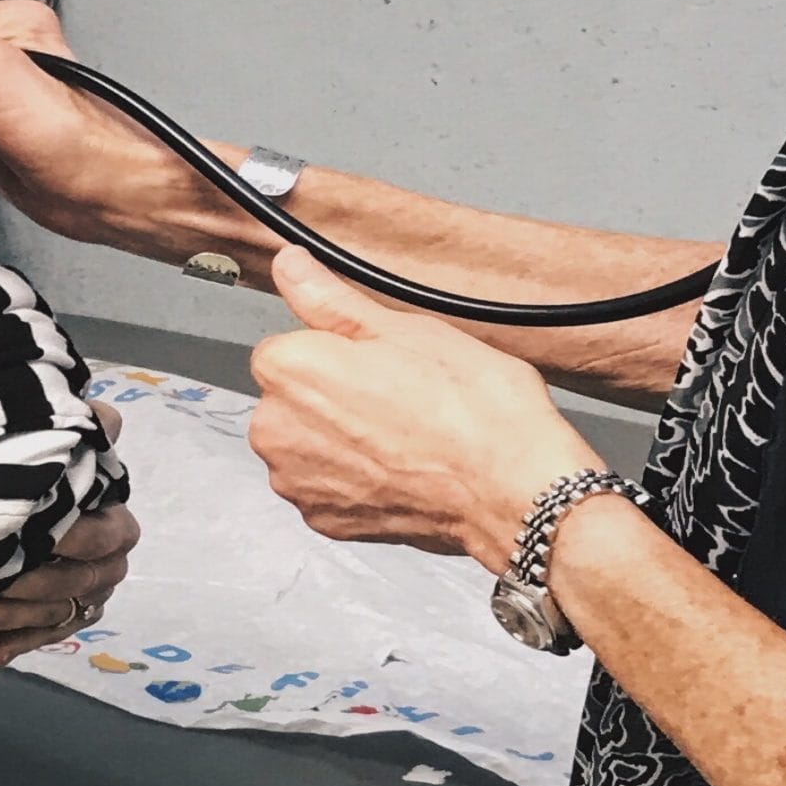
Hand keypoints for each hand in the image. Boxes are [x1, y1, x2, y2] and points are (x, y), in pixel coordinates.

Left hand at [0, 405, 139, 664]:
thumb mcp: (25, 442)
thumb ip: (74, 429)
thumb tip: (106, 416)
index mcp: (102, 505)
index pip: (103, 529)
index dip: (66, 537)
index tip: (25, 539)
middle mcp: (105, 548)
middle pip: (84, 576)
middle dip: (32, 582)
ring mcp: (88, 586)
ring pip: (63, 610)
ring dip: (14, 616)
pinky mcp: (63, 616)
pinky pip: (50, 635)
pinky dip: (16, 642)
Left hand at [248, 249, 596, 568]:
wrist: (512, 489)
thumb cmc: (469, 408)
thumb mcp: (403, 329)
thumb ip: (329, 299)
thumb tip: (288, 265)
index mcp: (287, 369)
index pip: (289, 346)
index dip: (337, 351)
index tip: (377, 362)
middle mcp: (274, 429)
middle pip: (292, 398)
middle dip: (332, 395)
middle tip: (397, 398)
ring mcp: (295, 481)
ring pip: (307, 443)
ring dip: (341, 439)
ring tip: (402, 434)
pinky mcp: (322, 520)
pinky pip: (326, 486)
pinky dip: (354, 479)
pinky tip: (399, 467)